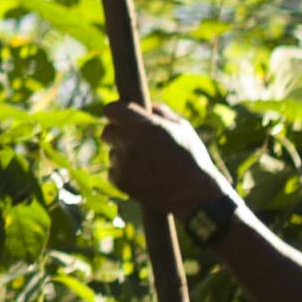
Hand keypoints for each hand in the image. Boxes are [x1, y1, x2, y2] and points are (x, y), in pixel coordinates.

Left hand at [101, 101, 235, 221]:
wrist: (195, 195)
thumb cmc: (193, 158)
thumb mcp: (183, 128)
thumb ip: (161, 112)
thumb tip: (147, 107)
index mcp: (143, 125)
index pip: (111, 110)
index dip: (117, 111)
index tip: (123, 116)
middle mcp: (129, 143)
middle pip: (106, 132)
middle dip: (117, 133)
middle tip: (133, 139)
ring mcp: (123, 164)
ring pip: (112, 153)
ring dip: (123, 154)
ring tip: (147, 163)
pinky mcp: (121, 182)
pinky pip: (113, 171)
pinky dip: (123, 172)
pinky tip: (142, 175)